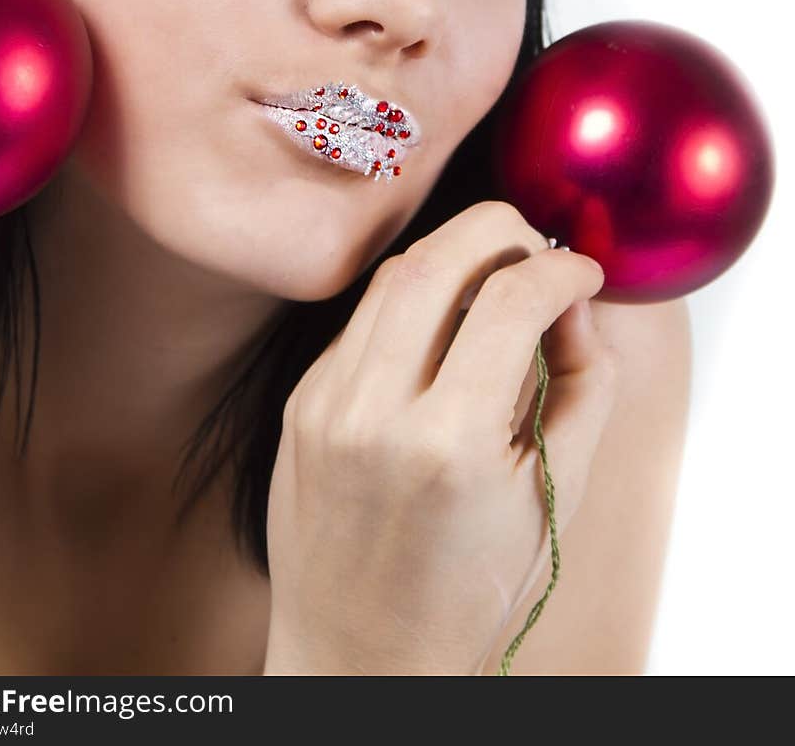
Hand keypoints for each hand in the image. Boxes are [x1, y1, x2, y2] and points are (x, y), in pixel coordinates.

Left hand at [263, 200, 617, 675]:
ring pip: (392, 277)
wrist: (360, 654)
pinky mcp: (300, 403)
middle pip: (437, 257)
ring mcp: (324, 404)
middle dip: (500, 229)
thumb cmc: (469, 589)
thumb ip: (584, 386)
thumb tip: (575, 300)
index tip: (582, 272)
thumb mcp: (554, 497)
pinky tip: (442, 327)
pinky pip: (361, 321)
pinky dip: (411, 302)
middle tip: (536, 246)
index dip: (561, 268)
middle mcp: (373, 413)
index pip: (511, 300)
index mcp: (448, 445)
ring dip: (452, 255)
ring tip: (495, 275)